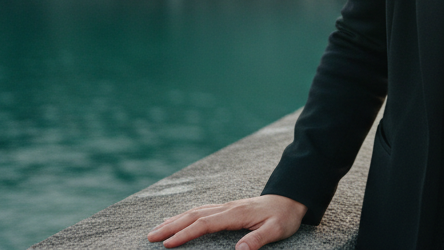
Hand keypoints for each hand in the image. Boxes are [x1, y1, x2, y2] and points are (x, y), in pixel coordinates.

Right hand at [148, 194, 306, 249]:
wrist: (292, 199)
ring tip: (157, 229)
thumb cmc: (284, 216)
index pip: (204, 223)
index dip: (185, 234)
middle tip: (151, 237)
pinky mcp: (227, 209)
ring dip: (175, 220)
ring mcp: (226, 207)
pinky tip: (177, 220)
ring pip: (195, 211)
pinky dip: (185, 216)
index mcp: (236, 213)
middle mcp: (227, 208)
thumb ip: (258, 239)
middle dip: (171, 226)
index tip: (168, 244)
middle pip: (193, 215)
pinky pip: (202, 211)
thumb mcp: (277, 230)